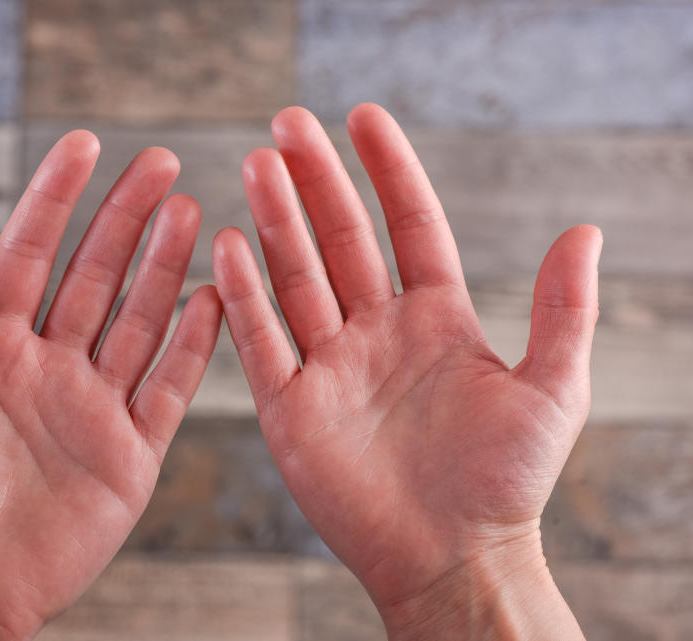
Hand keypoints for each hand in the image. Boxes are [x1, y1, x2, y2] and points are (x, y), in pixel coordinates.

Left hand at [0, 131, 221, 640]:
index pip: (31, 256)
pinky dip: (195, 345)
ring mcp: (96, 407)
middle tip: (162, 163)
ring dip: (166, 267)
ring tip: (191, 211)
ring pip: (141, 321)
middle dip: (128, 218)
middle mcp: (51, 366)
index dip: (56, 199)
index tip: (84, 145)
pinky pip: (171, 388)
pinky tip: (216, 297)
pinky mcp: (132, 453)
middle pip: (98, 276)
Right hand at [213, 105, 599, 639]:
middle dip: (316, 182)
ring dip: (276, 223)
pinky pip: (262, 342)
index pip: (409, 226)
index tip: (363, 117)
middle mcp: (378, 333)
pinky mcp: (292, 407)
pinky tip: (230, 246)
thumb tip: (583, 230)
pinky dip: (245, 297)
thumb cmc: (507, 482)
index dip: (388, 172)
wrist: (455, 558)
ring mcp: (330, 367)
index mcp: (437, 320)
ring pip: (297, 279)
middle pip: (341, 242)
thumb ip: (564, 310)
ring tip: (258, 165)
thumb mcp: (554, 389)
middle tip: (287, 125)